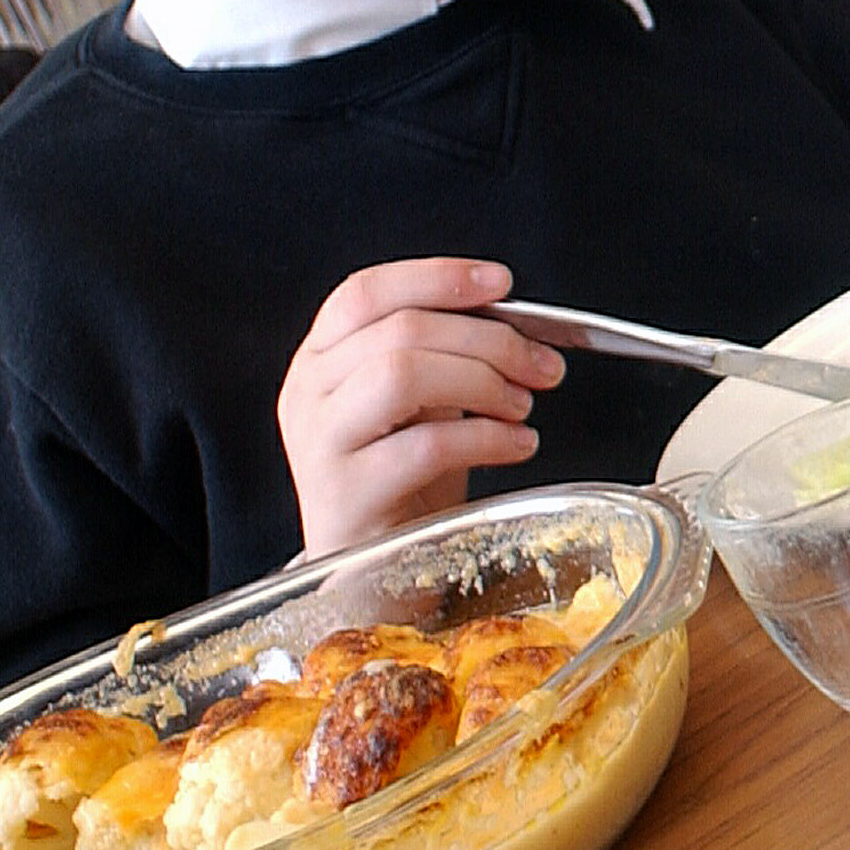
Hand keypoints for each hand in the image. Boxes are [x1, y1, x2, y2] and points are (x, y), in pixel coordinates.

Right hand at [277, 258, 564, 557]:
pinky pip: (426, 446)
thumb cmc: (399, 482)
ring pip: (403, 374)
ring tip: (523, 404)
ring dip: (483, 380)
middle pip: (400, 329)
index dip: (437, 277)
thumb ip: (443, 358)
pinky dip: (488, 437)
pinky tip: (518, 444)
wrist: (366, 573)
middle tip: (543, 364)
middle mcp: (307, 393)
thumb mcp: (416, 407)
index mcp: (319, 358)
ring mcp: (320, 443)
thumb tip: (515, 324)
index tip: (501, 283)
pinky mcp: (346, 494)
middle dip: (489, 339)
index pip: (365, 292)